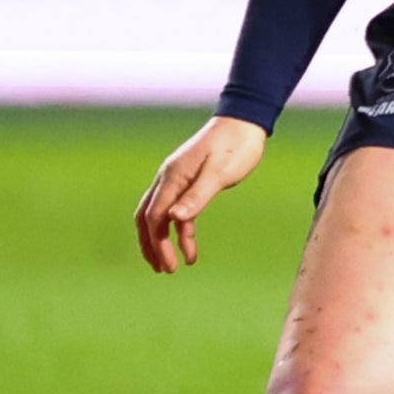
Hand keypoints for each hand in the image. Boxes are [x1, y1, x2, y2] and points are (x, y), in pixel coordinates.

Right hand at [136, 116, 268, 272]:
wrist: (244, 123)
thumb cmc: (234, 146)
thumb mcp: (219, 173)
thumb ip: (197, 196)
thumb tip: (174, 219)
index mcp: (172, 178)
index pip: (154, 216)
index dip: (157, 243)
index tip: (168, 265)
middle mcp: (169, 179)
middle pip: (148, 218)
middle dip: (152, 245)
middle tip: (163, 270)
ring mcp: (178, 181)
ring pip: (160, 216)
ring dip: (163, 241)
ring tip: (171, 266)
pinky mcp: (190, 183)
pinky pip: (179, 212)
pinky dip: (182, 231)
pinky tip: (190, 248)